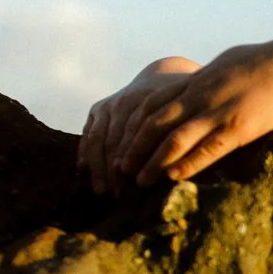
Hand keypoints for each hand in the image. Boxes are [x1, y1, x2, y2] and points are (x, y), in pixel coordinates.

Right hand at [79, 59, 201, 193]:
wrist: (164, 78)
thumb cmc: (184, 106)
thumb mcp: (188, 117)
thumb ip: (183, 139)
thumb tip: (180, 171)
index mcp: (151, 104)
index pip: (137, 139)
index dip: (135, 165)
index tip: (135, 188)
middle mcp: (127, 102)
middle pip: (115, 141)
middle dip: (114, 170)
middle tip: (116, 195)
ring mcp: (111, 104)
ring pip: (98, 138)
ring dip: (98, 166)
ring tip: (100, 190)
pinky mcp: (100, 108)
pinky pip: (89, 131)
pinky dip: (85, 151)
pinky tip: (84, 169)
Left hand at [114, 34, 272, 186]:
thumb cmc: (269, 62)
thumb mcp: (230, 63)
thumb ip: (210, 77)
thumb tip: (200, 81)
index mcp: (197, 81)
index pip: (152, 104)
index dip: (133, 127)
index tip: (121, 144)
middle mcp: (201, 96)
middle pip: (155, 124)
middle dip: (133, 148)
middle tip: (119, 169)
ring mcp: (218, 111)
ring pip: (174, 139)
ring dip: (152, 163)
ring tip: (137, 181)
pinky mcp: (240, 126)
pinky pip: (207, 149)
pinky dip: (186, 165)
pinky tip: (173, 178)